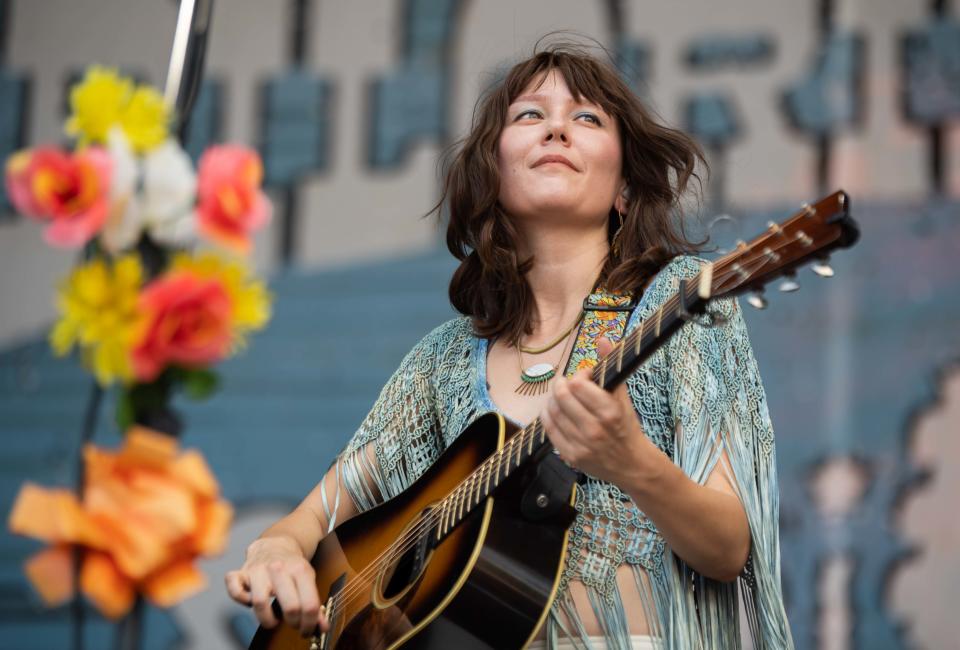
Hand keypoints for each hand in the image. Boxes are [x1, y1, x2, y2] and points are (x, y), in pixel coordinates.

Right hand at [225, 535, 328, 635]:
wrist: (275, 545)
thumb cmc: (292, 566)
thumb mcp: (308, 580)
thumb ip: (314, 604)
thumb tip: (322, 627)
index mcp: (300, 570)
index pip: (309, 605)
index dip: (310, 623)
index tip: (307, 629)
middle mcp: (279, 568)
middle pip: (290, 606)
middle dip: (293, 622)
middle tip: (293, 624)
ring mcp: (258, 570)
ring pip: (260, 602)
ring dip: (267, 619)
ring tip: (273, 620)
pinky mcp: (240, 573)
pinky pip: (234, 589)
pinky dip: (241, 600)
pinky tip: (250, 601)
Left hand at [540, 336, 649, 486]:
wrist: (632, 465)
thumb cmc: (626, 427)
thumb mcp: (623, 397)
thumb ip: (611, 367)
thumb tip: (603, 340)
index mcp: (610, 412)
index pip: (578, 384)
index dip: (579, 375)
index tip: (586, 377)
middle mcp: (594, 429)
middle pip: (562, 396)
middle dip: (562, 385)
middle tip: (568, 385)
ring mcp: (580, 444)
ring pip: (552, 411)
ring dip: (554, 399)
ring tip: (563, 398)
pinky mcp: (570, 456)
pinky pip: (549, 429)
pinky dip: (549, 416)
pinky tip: (556, 412)